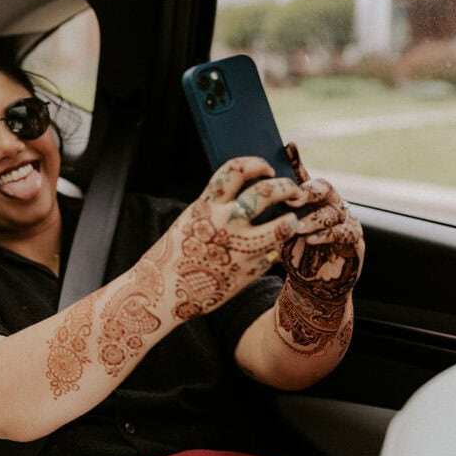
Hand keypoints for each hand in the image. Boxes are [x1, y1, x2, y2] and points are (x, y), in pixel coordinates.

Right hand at [149, 156, 302, 322]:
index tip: (268, 170)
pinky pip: (273, 253)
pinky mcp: (250, 271)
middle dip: (286, 187)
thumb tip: (244, 199)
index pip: (237, 170)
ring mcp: (240, 247)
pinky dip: (275, 249)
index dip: (257, 164)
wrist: (162, 291)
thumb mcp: (191, 221)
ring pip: (282, 224)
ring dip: (292, 219)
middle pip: (266, 191)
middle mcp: (225, 222)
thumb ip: (216, 209)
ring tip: (293, 220)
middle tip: (292, 191)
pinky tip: (271, 250)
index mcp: (206, 206)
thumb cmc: (175, 255)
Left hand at [282, 143, 363, 301]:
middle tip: (294, 198)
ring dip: (313, 219)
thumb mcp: (276, 230)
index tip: (287, 147)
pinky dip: (325, 235)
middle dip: (308, 191)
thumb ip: (270, 212)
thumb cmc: (294, 253)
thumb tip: (247, 194)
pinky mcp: (353, 240)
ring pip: (332, 211)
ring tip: (297, 227)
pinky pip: (343, 233)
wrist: (312, 284)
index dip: (296, 161)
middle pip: (324, 187)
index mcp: (311, 199)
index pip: (303, 175)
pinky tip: (310, 239)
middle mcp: (330, 204)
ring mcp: (344, 221)